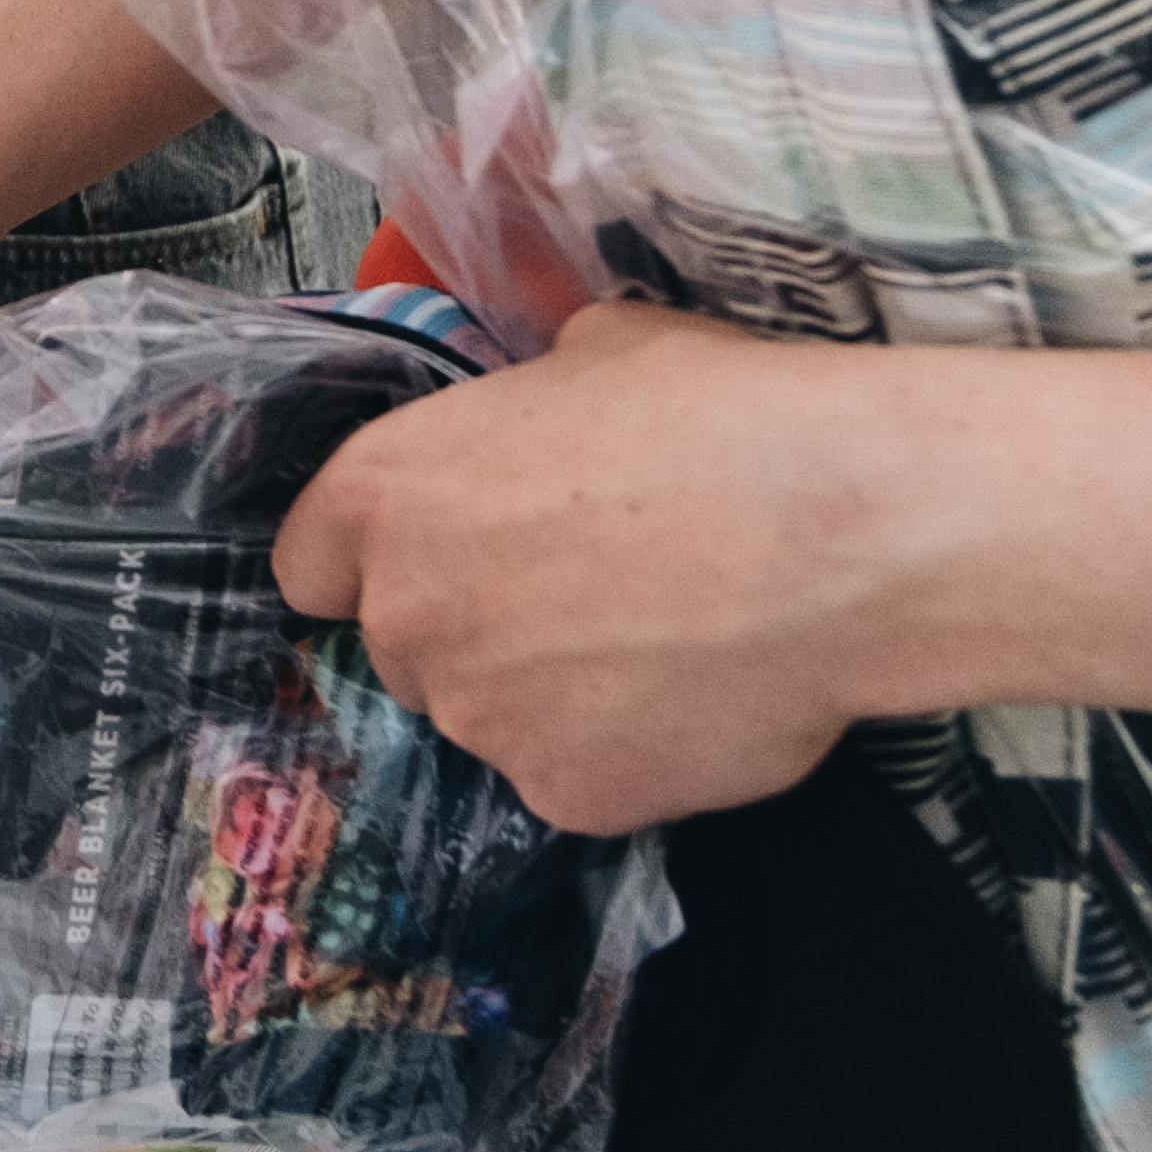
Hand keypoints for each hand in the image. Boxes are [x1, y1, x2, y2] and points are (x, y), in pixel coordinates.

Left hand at [268, 301, 915, 833]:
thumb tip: (554, 411)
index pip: (311, 564)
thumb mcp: (600, 356)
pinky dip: (624, 752)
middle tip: (583, 598)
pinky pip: (573, 777)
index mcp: (385, 492)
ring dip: (550, 695)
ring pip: (492, 718)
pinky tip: (700, 698)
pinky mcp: (562, 795)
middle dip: (474, 630)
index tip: (436, 561)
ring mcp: (481, 718)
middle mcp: (408, 613)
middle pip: (406, 647)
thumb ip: (531, 408)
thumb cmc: (722, 417)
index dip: (373, 564)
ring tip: (664, 642)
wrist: (840, 533)